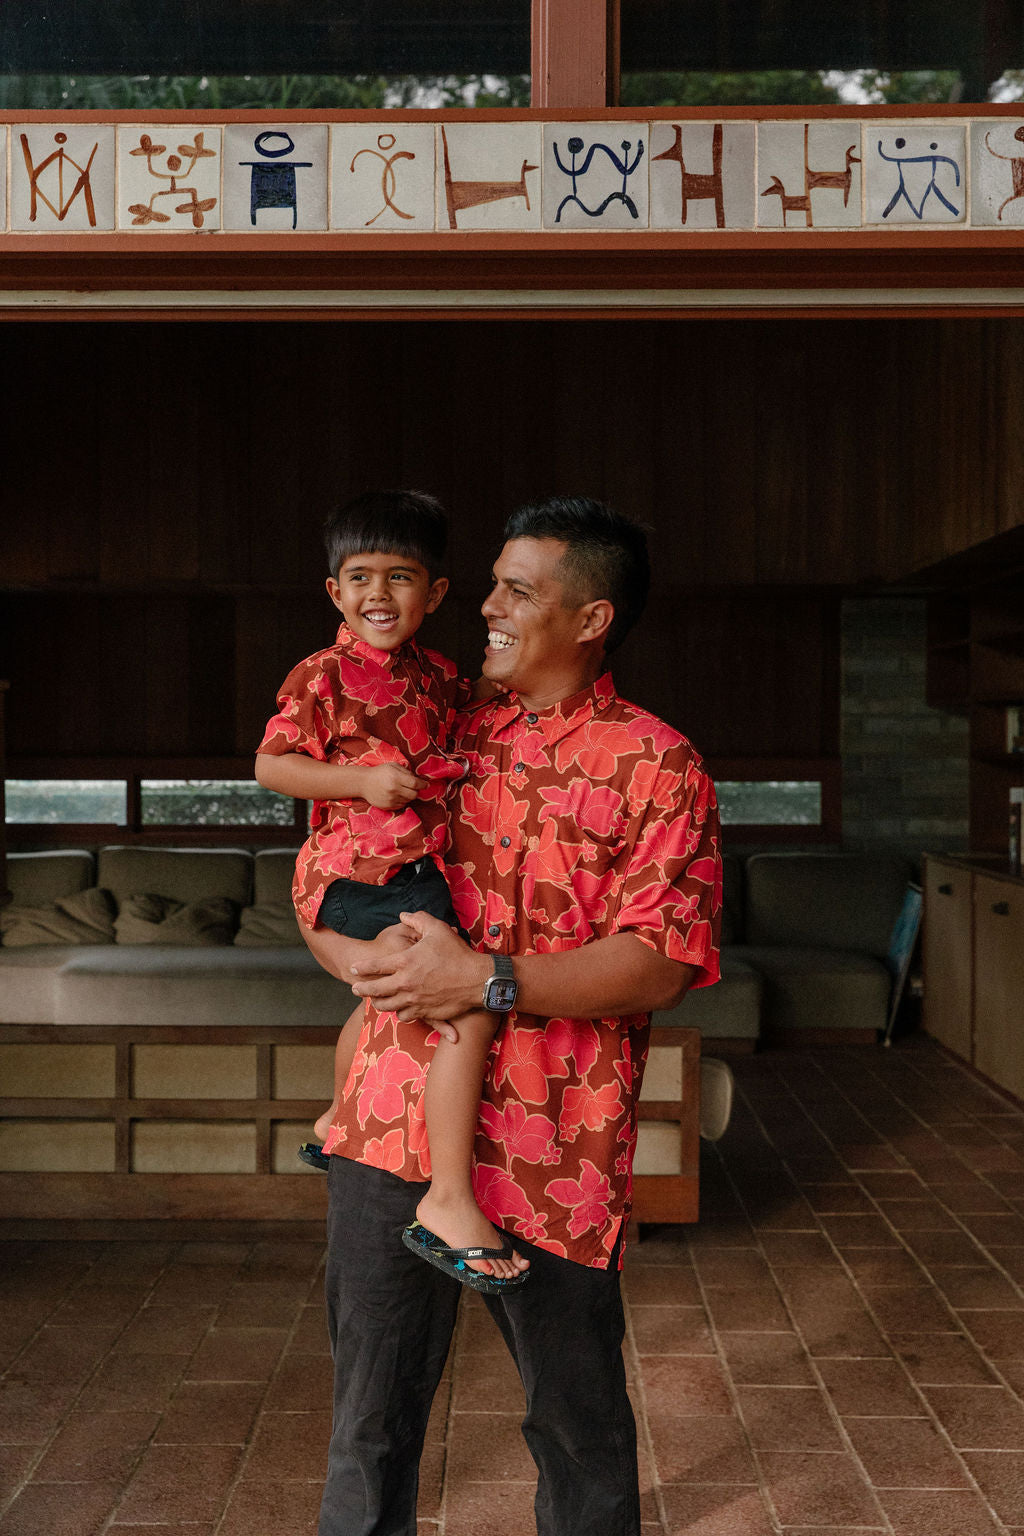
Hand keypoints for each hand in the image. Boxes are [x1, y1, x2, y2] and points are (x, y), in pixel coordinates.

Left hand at [349, 910, 487, 1022]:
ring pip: (386, 1006)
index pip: (375, 966)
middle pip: (374, 990)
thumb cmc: (457, 953)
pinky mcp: (424, 1011)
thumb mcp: (437, 929)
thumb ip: (418, 919)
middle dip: (362, 989)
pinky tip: (398, 1010)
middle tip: (355, 988)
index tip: (353, 968)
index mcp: (405, 961)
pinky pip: (404, 1016)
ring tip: (374, 1001)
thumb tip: (403, 914)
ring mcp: (413, 999)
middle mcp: (405, 983)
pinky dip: (398, 1013)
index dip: (361, 967)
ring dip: (377, 1003)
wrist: (476, 980)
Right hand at [359, 763, 425, 809]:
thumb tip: (418, 779)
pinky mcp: (388, 806)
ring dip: (408, 795)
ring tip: (401, 789)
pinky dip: (402, 800)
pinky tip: (395, 795)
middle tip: (413, 787)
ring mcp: (391, 799)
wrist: (363, 783)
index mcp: (396, 777)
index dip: (423, 785)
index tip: (426, 785)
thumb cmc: (379, 772)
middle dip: (416, 791)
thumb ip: (406, 771)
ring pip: (408, 800)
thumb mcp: (393, 766)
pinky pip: (401, 805)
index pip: (416, 784)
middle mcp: (394, 789)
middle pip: (414, 794)